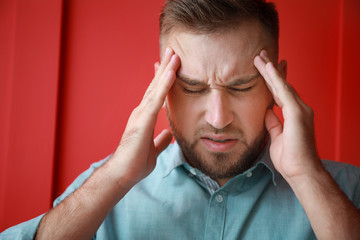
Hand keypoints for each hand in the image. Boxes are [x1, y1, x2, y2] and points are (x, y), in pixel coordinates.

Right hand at [110, 48, 179, 185]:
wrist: (123, 175)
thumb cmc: (135, 163)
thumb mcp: (153, 150)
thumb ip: (160, 141)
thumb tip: (168, 135)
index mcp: (144, 118)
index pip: (156, 95)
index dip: (163, 80)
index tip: (170, 67)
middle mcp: (141, 112)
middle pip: (155, 86)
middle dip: (165, 68)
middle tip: (172, 51)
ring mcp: (141, 115)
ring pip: (156, 88)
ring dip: (166, 70)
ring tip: (174, 54)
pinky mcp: (142, 121)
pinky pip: (156, 99)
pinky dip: (164, 85)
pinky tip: (171, 73)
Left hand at [254, 50, 321, 180]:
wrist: (300, 171)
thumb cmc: (290, 158)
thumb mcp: (276, 136)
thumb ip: (272, 122)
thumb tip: (266, 111)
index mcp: (293, 114)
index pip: (281, 93)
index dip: (273, 80)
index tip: (265, 68)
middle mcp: (299, 109)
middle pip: (282, 85)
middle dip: (271, 70)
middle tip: (261, 56)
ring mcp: (300, 109)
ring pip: (282, 84)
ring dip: (270, 70)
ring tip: (260, 57)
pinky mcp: (297, 113)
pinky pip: (283, 91)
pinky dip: (275, 78)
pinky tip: (267, 67)